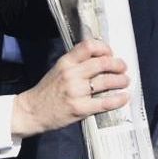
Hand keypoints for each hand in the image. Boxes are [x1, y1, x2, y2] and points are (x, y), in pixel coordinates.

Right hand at [11, 38, 127, 136]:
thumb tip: (101, 59)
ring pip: (106, 82)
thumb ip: (76, 63)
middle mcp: (71, 74)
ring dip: (120, 81)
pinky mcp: (80, 108)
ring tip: (125, 81)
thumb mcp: (58, 70)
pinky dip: (118, 99)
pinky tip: (124, 97)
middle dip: (118, 65)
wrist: (32, 111)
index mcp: (66, 62)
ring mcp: (76, 92)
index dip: (104, 48)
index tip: (110, 53)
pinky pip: (104, 102)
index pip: (88, 46)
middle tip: (123, 68)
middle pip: (102, 63)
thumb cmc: (47, 91)